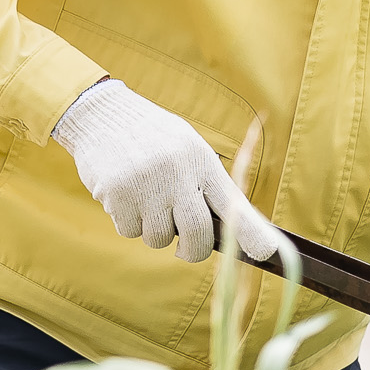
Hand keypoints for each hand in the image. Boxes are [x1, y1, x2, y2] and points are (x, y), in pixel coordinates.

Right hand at [52, 78, 279, 263]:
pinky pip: (129, 231)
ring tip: (146, 200)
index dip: (251, 232)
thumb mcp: (189, 151)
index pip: (232, 203)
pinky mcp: (116, 195)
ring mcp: (146, 185)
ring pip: (159, 238)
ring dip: (154, 230)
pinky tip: (124, 194)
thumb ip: (209, 187)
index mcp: (201, 161)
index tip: (266, 253)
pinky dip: (128, 222)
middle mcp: (177, 173)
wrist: (102, 115)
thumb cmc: (154, 139)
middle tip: (186, 249)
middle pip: (198, 235)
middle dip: (193, 251)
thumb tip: (234, 231)